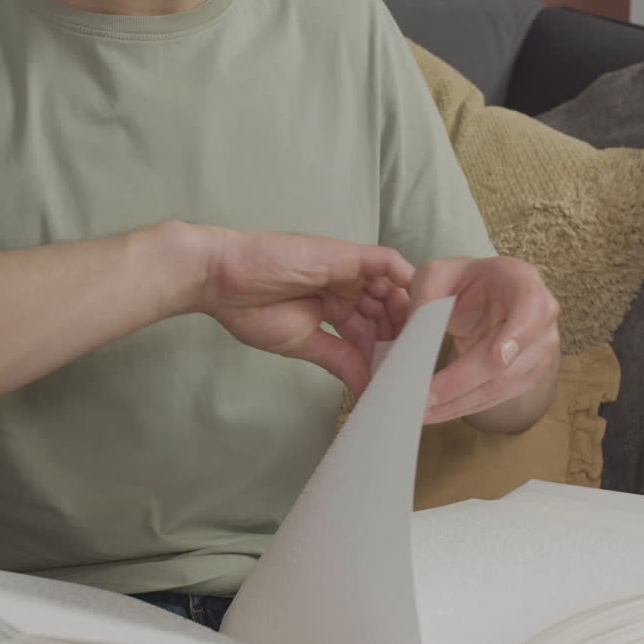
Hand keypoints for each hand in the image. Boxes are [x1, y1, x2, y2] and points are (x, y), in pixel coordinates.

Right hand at [193, 225, 413, 395]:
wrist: (224, 279)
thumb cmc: (253, 309)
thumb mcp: (304, 344)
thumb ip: (340, 360)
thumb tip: (365, 388)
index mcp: (334, 306)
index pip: (371, 329)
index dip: (386, 350)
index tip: (400, 374)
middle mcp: (346, 286)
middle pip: (388, 309)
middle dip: (402, 334)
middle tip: (415, 361)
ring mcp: (349, 269)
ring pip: (393, 288)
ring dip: (408, 312)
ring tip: (419, 342)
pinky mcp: (348, 255)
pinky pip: (388, 263)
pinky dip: (406, 280)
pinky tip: (419, 304)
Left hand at [410, 257, 560, 426]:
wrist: (486, 296)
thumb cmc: (465, 282)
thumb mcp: (439, 273)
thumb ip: (425, 293)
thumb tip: (416, 331)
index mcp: (523, 283)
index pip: (530, 309)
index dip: (516, 335)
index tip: (498, 357)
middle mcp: (540, 320)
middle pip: (507, 361)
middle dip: (462, 382)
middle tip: (425, 395)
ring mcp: (537, 353)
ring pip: (499, 387)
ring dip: (457, 402)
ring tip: (420, 410)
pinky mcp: (525, 377)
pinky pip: (493, 398)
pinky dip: (460, 407)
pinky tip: (433, 412)